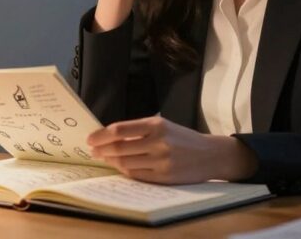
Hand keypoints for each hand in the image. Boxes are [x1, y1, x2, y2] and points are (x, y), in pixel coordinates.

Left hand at [86, 116, 257, 184]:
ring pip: (126, 163)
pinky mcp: (164, 177)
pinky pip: (137, 175)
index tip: (90, 139)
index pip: (120, 130)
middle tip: (94, 151)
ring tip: (106, 159)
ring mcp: (161, 161)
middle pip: (119, 148)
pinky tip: (121, 167)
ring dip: (112, 162)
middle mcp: (158, 141)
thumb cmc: (182, 138)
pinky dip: (125, 171)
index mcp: (156, 125)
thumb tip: (109, 136)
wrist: (210, 154)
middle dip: (102, 150)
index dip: (101, 135)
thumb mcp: (163, 125)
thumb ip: (139, 130)